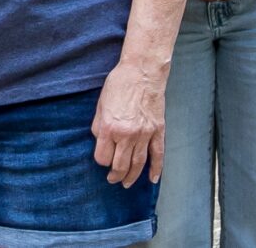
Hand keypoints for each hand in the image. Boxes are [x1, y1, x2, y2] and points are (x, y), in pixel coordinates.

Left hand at [92, 61, 165, 187]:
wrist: (142, 71)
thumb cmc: (119, 84)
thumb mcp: (100, 103)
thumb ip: (98, 125)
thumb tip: (99, 140)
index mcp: (109, 127)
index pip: (102, 157)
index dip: (101, 160)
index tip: (102, 158)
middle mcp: (127, 134)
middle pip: (120, 165)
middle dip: (115, 175)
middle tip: (112, 179)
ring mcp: (144, 134)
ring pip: (138, 164)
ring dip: (131, 176)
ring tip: (126, 184)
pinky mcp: (158, 131)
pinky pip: (157, 155)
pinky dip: (156, 169)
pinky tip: (152, 179)